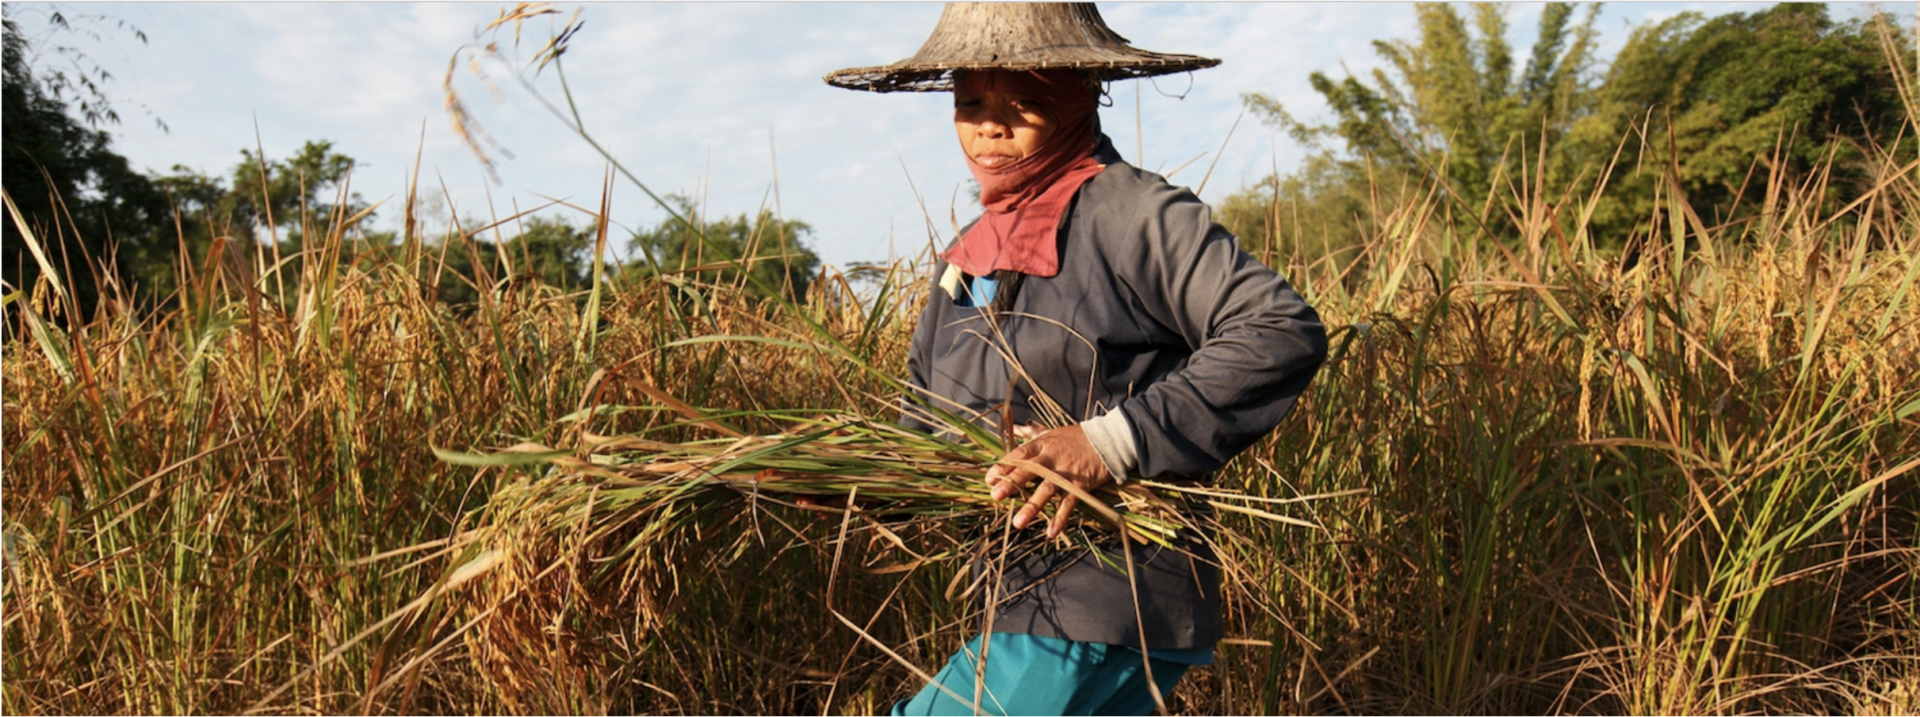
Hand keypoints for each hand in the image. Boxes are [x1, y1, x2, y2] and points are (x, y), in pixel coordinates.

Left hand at [985, 424, 1111, 539]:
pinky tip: (1051, 532)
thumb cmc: (1077, 436)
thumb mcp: (1052, 431)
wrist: (1109, 440)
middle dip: (1012, 484)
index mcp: (1042, 445)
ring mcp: (1066, 473)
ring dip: (1032, 507)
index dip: (1003, 466)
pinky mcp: (1080, 486)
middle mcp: (1051, 459)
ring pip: (1046, 490)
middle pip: (1028, 471)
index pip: (1018, 455)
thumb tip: (1015, 427)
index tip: (989, 478)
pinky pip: (1068, 504)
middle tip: (995, 496)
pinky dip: (1060, 518)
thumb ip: (1032, 432)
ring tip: (1018, 523)